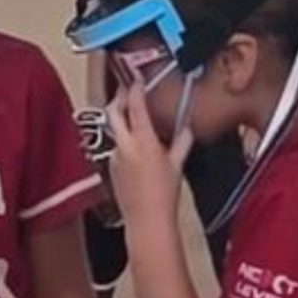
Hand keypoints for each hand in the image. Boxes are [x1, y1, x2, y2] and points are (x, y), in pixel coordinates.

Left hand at [104, 85, 193, 230]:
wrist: (146, 220)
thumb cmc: (164, 194)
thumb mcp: (177, 164)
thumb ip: (182, 142)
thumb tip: (186, 127)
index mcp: (143, 141)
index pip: (135, 106)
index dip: (134, 88)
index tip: (136, 78)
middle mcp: (124, 146)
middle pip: (113, 111)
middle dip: (118, 96)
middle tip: (126, 88)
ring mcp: (115, 156)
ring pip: (114, 129)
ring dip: (121, 119)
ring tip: (134, 115)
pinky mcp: (110, 167)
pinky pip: (116, 146)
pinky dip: (123, 139)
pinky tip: (135, 145)